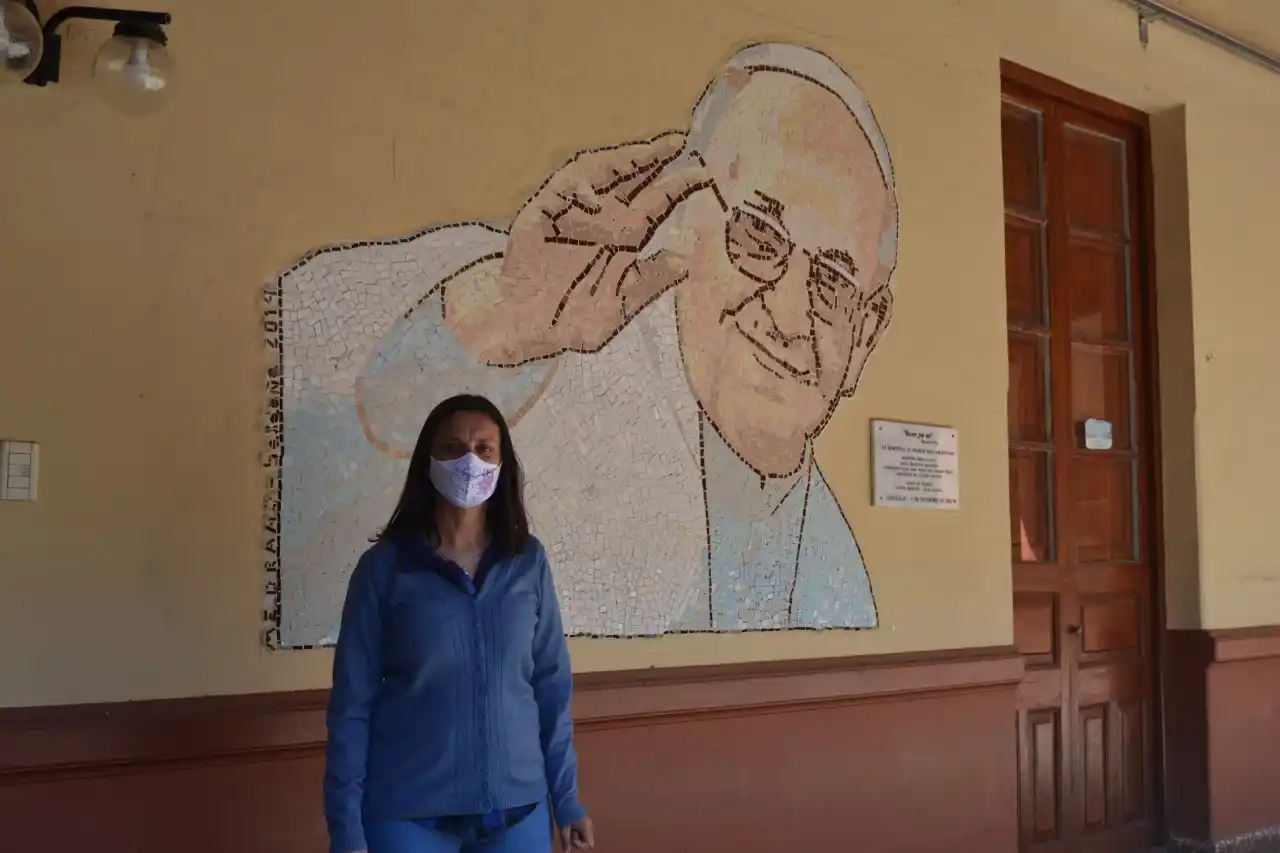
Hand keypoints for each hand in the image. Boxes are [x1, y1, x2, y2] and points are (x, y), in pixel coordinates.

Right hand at [460, 133, 717, 363]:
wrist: (526, 331)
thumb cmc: (573, 321)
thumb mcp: (619, 307)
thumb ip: (650, 283)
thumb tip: (687, 260)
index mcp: (626, 238)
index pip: (657, 204)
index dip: (679, 187)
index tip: (705, 175)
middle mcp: (602, 218)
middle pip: (631, 178)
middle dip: (653, 158)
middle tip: (677, 140)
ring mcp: (571, 213)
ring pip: (599, 175)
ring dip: (620, 161)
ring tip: (644, 153)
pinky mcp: (541, 214)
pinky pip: (560, 192)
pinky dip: (576, 190)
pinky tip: (593, 199)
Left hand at [559, 816, 594, 849]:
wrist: (563, 798)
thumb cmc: (564, 814)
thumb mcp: (563, 829)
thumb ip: (566, 842)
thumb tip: (566, 852)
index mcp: (587, 827)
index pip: (589, 843)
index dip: (579, 845)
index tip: (571, 839)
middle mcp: (589, 824)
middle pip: (586, 839)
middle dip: (576, 840)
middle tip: (568, 834)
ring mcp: (586, 820)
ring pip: (582, 834)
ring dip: (574, 835)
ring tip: (566, 828)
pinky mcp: (582, 818)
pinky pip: (580, 829)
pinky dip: (574, 830)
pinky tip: (567, 825)